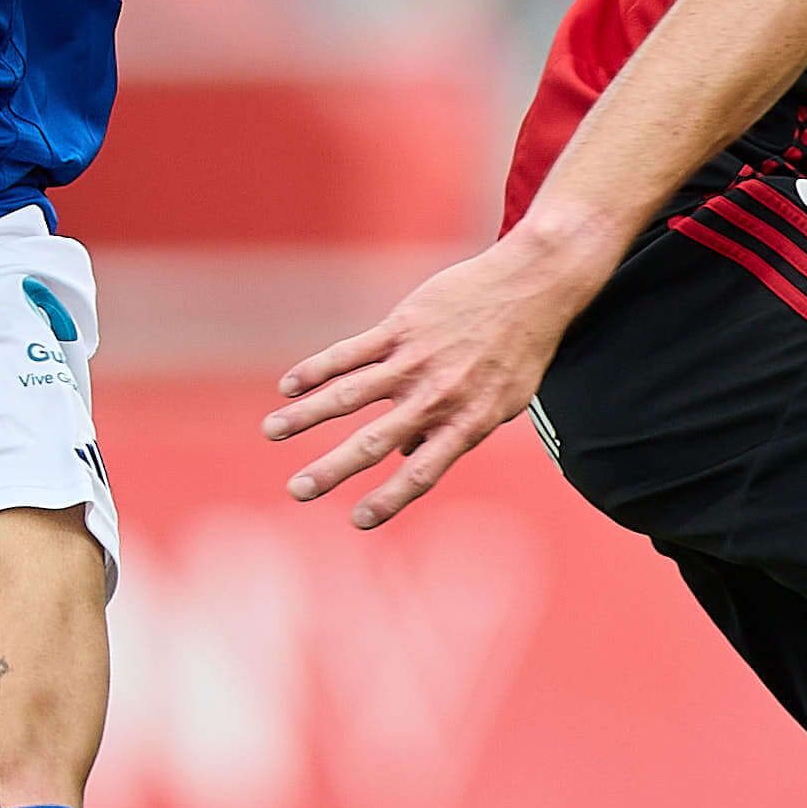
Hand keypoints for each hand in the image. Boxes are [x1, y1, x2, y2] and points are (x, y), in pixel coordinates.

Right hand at [264, 221, 609, 526]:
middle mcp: (437, 396)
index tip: (356, 521)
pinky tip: (288, 387)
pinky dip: (316, 369)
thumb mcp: (504, 403)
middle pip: (375, 443)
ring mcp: (415, 360)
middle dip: (332, 470)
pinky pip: (350, 352)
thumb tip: (407, 459)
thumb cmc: (520, 350)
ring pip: (350, 395)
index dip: (389, 500)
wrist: (533, 285)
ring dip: (306, 416)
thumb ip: (457, 433)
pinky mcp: (402, 327)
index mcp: (466, 423)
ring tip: (273, 432)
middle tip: (296, 491)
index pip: (422, 474)